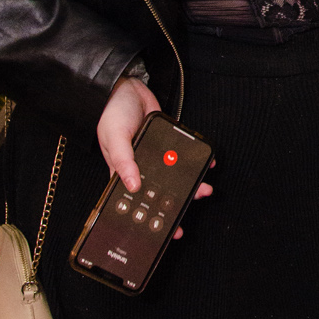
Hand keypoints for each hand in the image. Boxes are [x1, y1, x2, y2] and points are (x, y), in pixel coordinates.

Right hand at [96, 78, 212, 239]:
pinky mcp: (166, 142)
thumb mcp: (114, 139)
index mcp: (124, 173)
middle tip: (193, 209)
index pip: (139, 202)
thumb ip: (123, 162)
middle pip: (161, 191)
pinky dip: (195, 159)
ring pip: (175, 175)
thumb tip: (134, 187)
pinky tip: (207, 162)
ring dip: (191, 182)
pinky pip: (183, 154)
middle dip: (178, 202)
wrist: (124, 87)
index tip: (169, 231)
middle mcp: (140, 168)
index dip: (153, 218)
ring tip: (205, 188)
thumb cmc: (110, 114)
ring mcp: (155, 155)